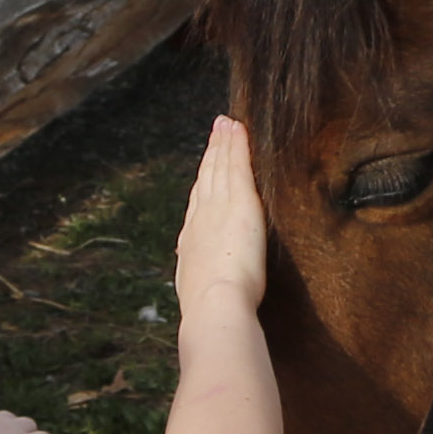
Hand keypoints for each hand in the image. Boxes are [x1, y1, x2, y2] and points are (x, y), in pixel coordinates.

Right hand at [174, 114, 265, 321]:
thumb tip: (195, 288)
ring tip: (226, 123)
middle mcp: (201, 218)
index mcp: (191, 241)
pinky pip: (239, 164)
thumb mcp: (198, 294)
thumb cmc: (210, 310)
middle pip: (206, 178)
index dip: (202, 183)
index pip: (198, 204)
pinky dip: (237, 144)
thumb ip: (199, 284)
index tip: (205, 169)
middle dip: (211, 154)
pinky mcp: (241, 202)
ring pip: (221, 166)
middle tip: (216, 131)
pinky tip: (238, 128)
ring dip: (223, 143)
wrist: (214, 304)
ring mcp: (219, 207)